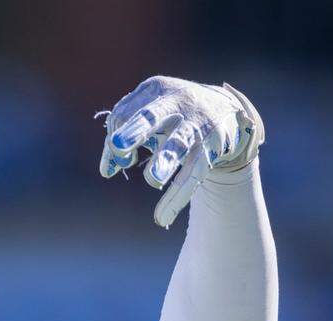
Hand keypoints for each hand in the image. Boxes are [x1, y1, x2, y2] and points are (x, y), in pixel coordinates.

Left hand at [98, 76, 263, 227]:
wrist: (226, 109)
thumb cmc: (173, 113)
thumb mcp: (148, 117)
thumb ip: (122, 139)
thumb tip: (106, 171)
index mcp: (156, 91)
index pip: (124, 114)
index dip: (115, 139)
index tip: (120, 155)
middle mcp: (178, 103)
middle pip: (152, 117)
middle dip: (135, 130)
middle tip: (118, 145)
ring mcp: (197, 124)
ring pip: (178, 144)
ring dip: (164, 160)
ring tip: (153, 179)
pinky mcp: (212, 147)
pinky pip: (193, 173)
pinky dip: (177, 196)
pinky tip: (162, 217)